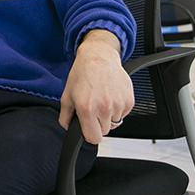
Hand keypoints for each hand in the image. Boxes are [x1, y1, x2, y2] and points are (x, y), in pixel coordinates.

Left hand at [58, 29, 133, 144]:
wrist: (99, 56)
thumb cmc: (83, 73)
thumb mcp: (67, 94)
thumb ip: (65, 116)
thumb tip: (68, 128)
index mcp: (87, 109)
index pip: (93, 138)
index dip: (90, 134)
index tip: (89, 128)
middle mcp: (104, 108)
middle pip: (105, 131)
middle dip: (98, 123)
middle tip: (93, 108)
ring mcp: (118, 104)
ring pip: (115, 123)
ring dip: (108, 115)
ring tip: (101, 99)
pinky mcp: (129, 101)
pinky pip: (123, 114)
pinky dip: (117, 108)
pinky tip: (110, 95)